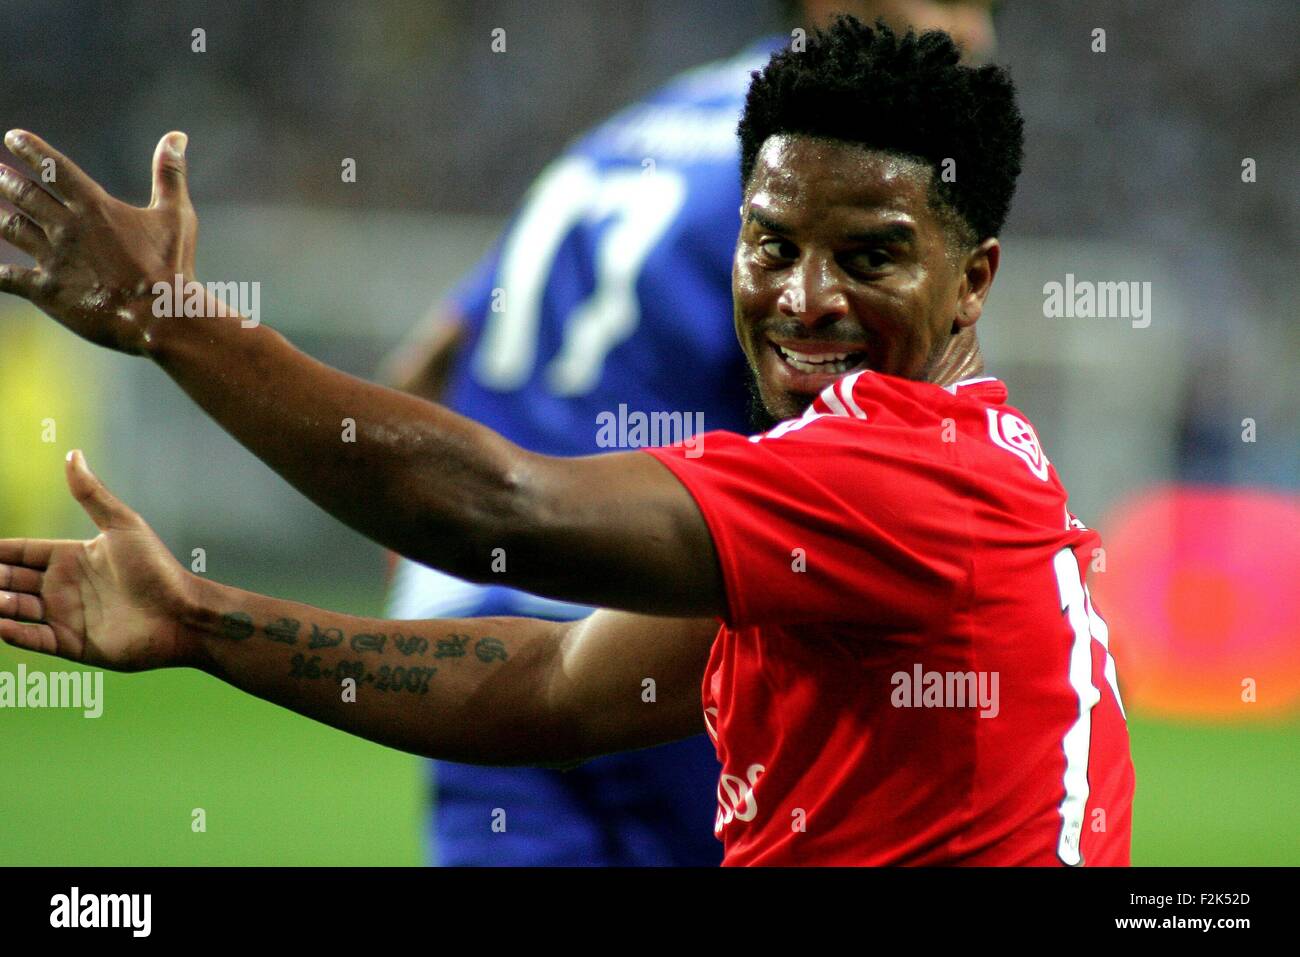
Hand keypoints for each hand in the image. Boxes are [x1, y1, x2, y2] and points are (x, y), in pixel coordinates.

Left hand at [0, 129, 196, 353]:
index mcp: (95, 206)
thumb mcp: (177, 214)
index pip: (54, 168)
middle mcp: (67, 228)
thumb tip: (177, 136)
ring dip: (0, 217)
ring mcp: (53, 259)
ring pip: (12, 229)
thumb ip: (170, 173)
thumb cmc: (172, 265)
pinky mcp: (47, 290)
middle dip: (6, 181)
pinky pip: (7, 277)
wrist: (160, 316)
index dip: (32, 150)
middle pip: (25, 195)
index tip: (14, 137)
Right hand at [0, 451, 196, 670]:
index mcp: (71, 557)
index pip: (20, 552)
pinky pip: (32, 639)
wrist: (182, 614)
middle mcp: (62, 587)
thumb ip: (92, 494)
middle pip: (10, 581)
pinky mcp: (71, 644)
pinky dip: (12, 633)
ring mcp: (65, 616)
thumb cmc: (157, 568)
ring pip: (16, 609)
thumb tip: (72, 453)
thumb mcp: (122, 525)